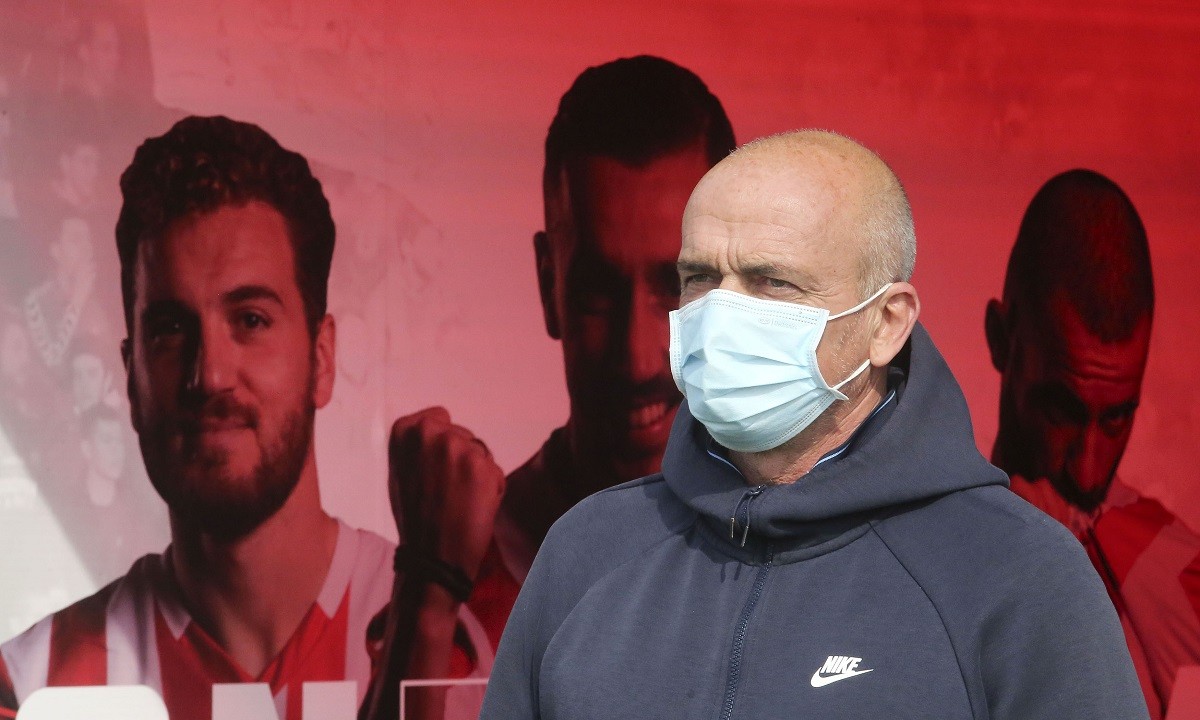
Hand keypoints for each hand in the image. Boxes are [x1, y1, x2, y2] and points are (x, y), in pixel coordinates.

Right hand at [388, 406, 504, 580]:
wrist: (431, 556)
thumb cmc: (414, 516)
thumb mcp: (402, 471)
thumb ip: (420, 447)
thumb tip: (441, 432)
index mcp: (407, 431)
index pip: (439, 417)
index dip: (442, 441)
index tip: (437, 463)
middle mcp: (433, 433)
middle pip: (462, 434)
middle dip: (461, 456)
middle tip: (448, 488)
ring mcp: (460, 449)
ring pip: (481, 452)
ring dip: (477, 471)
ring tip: (459, 499)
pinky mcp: (485, 467)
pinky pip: (495, 471)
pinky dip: (491, 488)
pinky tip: (474, 507)